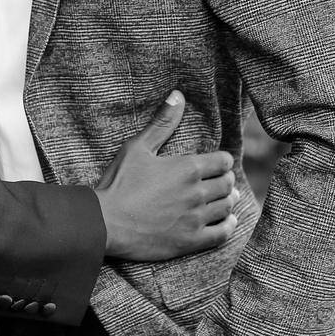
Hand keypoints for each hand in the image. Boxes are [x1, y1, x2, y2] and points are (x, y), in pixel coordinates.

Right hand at [95, 91, 237, 260]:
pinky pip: (222, 234)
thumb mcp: (138, 147)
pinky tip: (226, 221)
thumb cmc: (119, 182)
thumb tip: (178, 95)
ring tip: (224, 199)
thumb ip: (162, 123)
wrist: (106, 223)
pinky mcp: (191, 240)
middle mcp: (197, 192)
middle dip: (225, 180)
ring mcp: (196, 218)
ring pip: (227, 207)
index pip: (223, 161)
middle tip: (219, 182)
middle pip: (227, 184)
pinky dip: (228, 225)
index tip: (217, 164)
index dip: (222, 161)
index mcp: (187, 167)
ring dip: (228, 201)